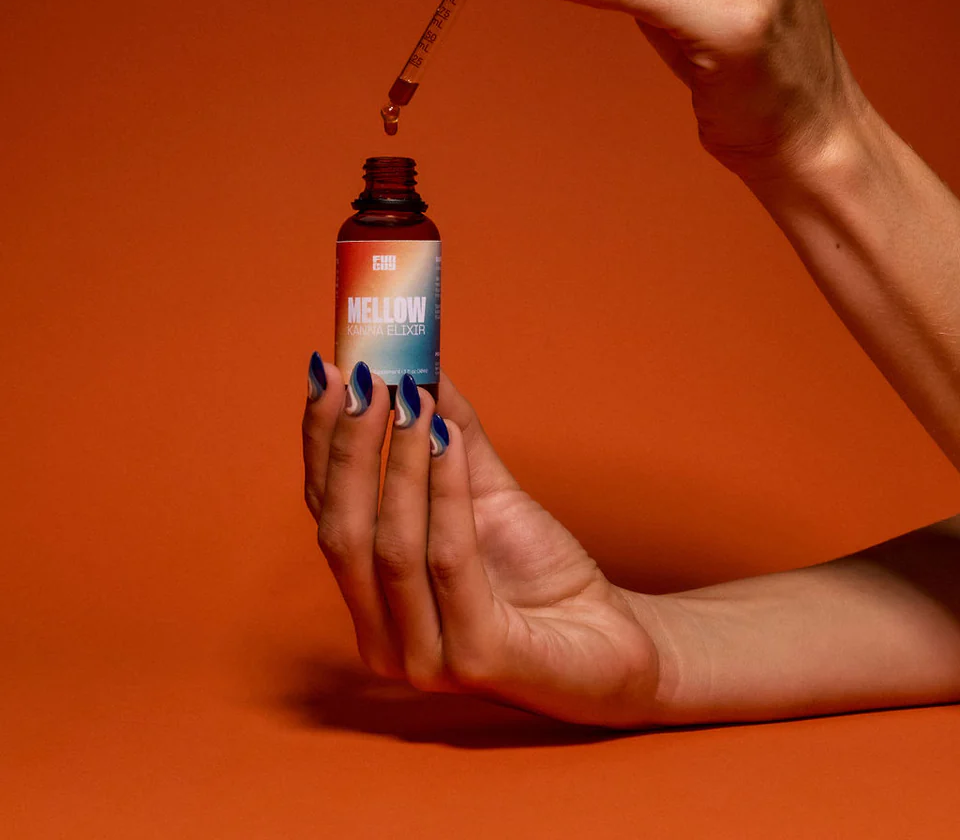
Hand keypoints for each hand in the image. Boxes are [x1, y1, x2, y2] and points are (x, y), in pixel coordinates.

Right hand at [302, 362, 665, 727]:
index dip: (321, 441)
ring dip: (399, 461)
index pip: (327, 513)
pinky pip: (449, 561)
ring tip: (412, 396)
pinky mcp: (478, 662)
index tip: (326, 372)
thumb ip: (451, 436)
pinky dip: (446, 492)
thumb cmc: (543, 574)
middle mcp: (385, 639)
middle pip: (344, 533)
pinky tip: (449, 440)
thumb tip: (422, 363)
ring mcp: (426, 658)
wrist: (614, 642)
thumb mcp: (488, 491)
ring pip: (392, 547)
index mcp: (372, 601)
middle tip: (362, 376)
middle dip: (348, 447)